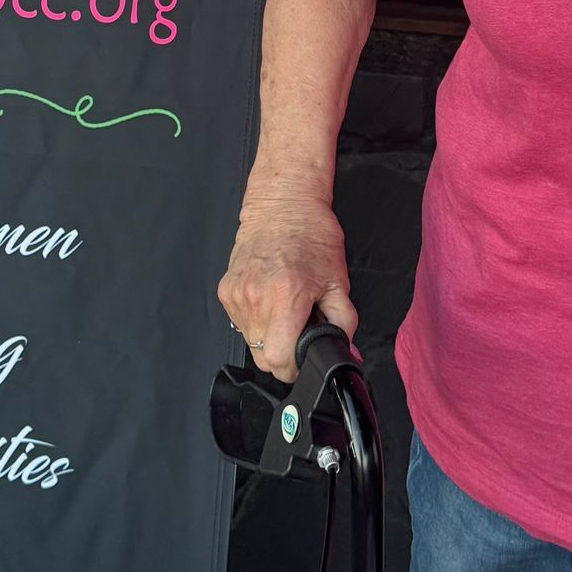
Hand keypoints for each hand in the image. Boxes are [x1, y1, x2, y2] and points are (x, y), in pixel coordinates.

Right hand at [216, 183, 356, 380]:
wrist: (282, 205)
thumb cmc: (311, 235)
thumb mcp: (337, 281)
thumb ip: (344, 323)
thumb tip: (346, 352)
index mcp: (285, 296)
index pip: (278, 360)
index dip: (294, 367)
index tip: (302, 358)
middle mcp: (256, 298)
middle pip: (262, 357)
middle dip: (283, 354)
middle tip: (298, 331)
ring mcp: (237, 295)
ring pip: (250, 342)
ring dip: (269, 336)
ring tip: (285, 309)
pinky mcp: (226, 291)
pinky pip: (241, 323)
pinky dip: (256, 320)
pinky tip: (270, 300)